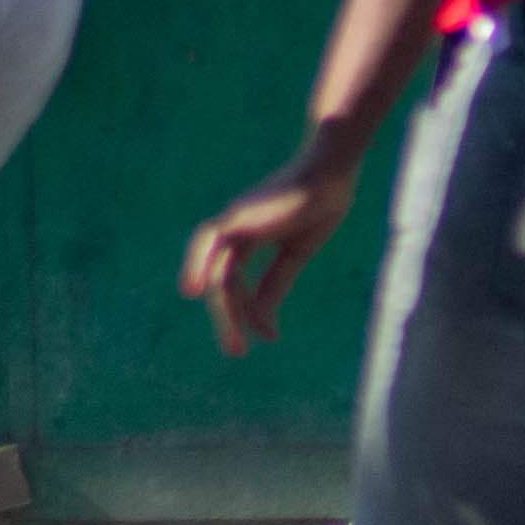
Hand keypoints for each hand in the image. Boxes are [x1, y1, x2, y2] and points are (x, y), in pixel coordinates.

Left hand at [178, 154, 361, 357]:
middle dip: (230, 319)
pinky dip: (196, 267)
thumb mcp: (296, 253)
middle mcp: (237, 230)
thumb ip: (277, 283)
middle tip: (238, 352)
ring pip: (218, 275)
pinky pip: (210, 249)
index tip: (270, 337)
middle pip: (224, 283)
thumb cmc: (320, 203)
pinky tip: (194, 292)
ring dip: (223, 312)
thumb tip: (263, 321)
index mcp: (252, 236)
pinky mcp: (236, 219)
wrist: (330, 172)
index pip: (239, 281)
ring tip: (235, 345)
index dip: (251, 311)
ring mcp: (234, 223)